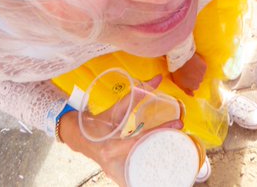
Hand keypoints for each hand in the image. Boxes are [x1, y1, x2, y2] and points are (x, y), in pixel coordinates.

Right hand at [57, 78, 183, 186]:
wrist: (75, 136)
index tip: (178, 124)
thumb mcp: (115, 110)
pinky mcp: (115, 174)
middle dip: (163, 152)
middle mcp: (112, 161)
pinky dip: (143, 174)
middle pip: (143, 159)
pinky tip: (157, 171)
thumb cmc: (95, 122)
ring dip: (155, 166)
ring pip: (138, 173)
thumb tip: (157, 79)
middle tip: (180, 141)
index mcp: (110, 146)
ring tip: (173, 156)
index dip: (160, 130)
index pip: (140, 138)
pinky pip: (131, 177)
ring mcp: (113, 171)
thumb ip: (136, 95)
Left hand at [171, 53, 206, 95]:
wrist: (181, 60)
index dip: (190, 82)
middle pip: (198, 81)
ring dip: (198, 72)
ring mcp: (203, 74)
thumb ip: (186, 91)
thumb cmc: (178, 72)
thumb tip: (192, 95)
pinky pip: (203, 68)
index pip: (194, 87)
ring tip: (191, 67)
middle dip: (194, 78)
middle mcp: (200, 82)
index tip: (186, 78)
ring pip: (201, 75)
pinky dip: (200, 66)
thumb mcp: (179, 84)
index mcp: (193, 87)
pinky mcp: (204, 67)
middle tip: (188, 72)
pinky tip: (195, 63)